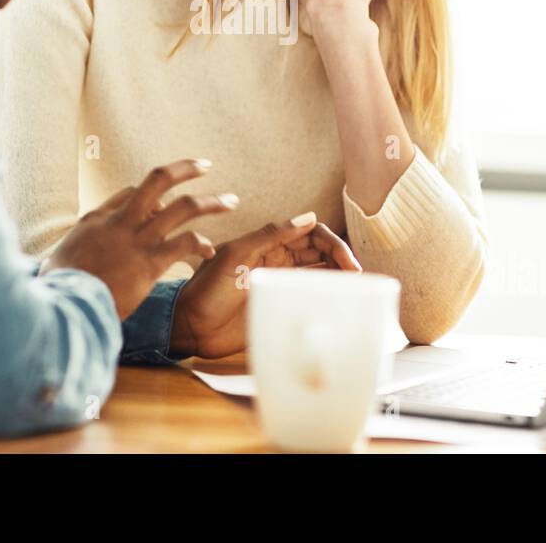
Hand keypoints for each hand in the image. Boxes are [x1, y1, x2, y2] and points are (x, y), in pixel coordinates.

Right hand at [40, 159, 235, 319]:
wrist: (63, 305)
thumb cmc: (59, 288)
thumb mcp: (60, 258)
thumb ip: (77, 251)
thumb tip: (71, 259)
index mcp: (97, 217)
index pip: (132, 192)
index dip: (151, 195)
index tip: (164, 204)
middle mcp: (120, 220)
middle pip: (158, 181)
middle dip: (185, 169)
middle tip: (205, 165)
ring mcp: (137, 240)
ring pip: (183, 207)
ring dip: (211, 202)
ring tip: (230, 201)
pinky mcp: (150, 263)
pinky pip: (185, 243)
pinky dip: (202, 244)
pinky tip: (210, 251)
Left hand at [170, 211, 360, 358]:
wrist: (189, 327)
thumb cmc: (205, 289)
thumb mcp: (236, 255)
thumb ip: (270, 236)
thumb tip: (309, 218)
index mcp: (268, 244)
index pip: (311, 235)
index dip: (332, 243)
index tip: (347, 261)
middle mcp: (278, 262)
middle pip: (321, 253)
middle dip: (342, 258)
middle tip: (356, 275)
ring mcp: (281, 285)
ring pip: (319, 274)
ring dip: (339, 276)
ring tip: (355, 287)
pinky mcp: (280, 306)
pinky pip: (310, 297)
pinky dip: (327, 296)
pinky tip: (340, 301)